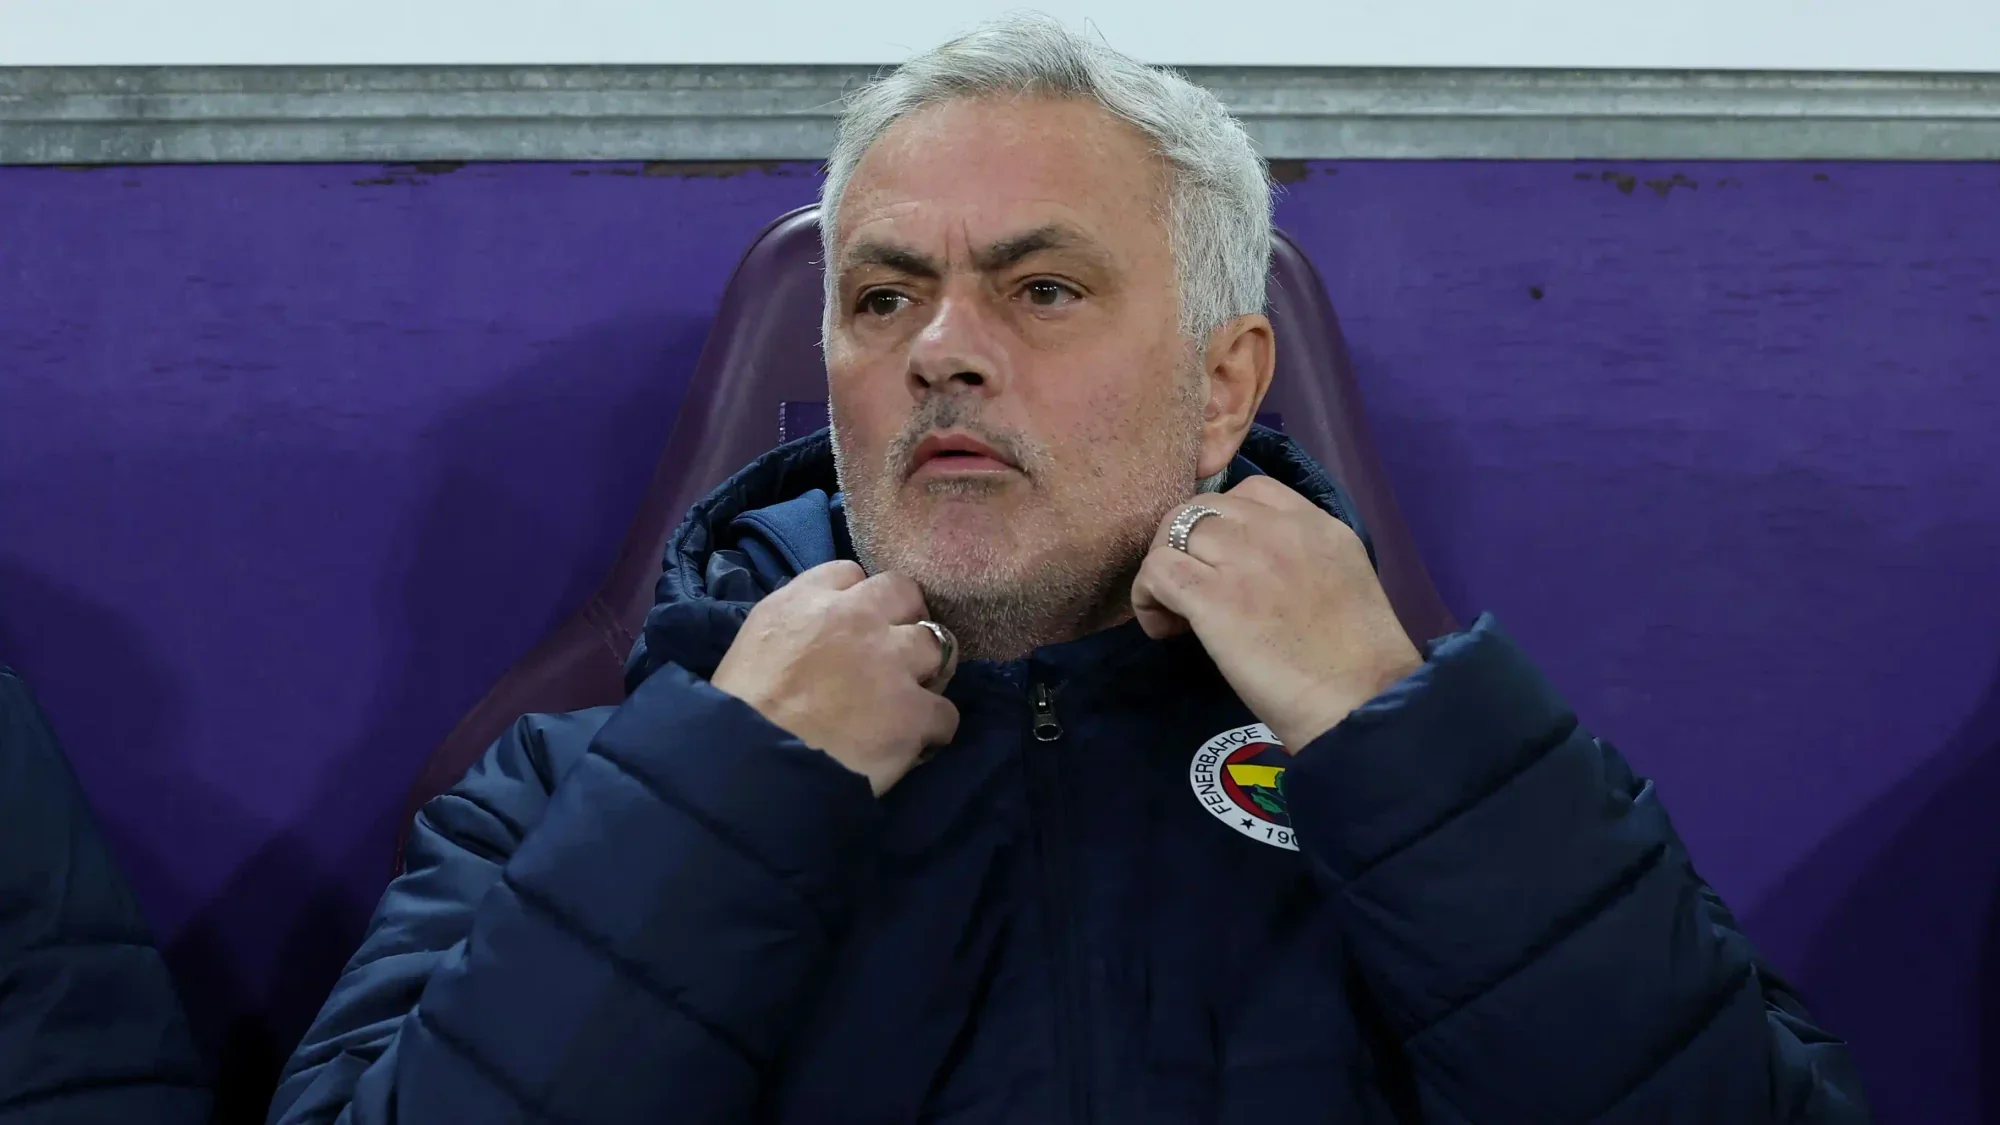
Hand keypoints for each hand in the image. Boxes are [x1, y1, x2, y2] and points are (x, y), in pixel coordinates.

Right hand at [712, 561, 959, 794]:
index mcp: (806, 601)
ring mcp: (891, 664)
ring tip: (913, 698)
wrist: (752, 767)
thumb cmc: (739, 713)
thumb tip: (819, 635)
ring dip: (929, 670)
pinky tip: (915, 745)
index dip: (858, 599)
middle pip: (906, 593)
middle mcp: (856, 619)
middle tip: (897, 652)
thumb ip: (792, 625)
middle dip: (907, 618)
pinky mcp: (913, 713)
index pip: (850, 573)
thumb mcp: (753, 643)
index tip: (856, 625)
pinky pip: (946, 712)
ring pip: (939, 645)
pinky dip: (934, 730)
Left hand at [1131, 476, 1422, 750]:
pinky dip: (1148, 598)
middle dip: (1184, 543)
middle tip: (1191, 590)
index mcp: (1317, 525)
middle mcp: (1278, 529)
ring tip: (1176, 614)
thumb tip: (1257, 579)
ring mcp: (1243, 558)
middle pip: (1201, 507)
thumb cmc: (1360, 665)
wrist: (1362, 699)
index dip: (1222, 522)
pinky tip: (1167, 629)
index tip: (1224, 562)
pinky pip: (1156, 570)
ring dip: (1163, 570)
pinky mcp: (1214, 596)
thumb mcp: (1343, 584)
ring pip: (1171, 532)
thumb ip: (1302, 564)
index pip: (1251, 490)